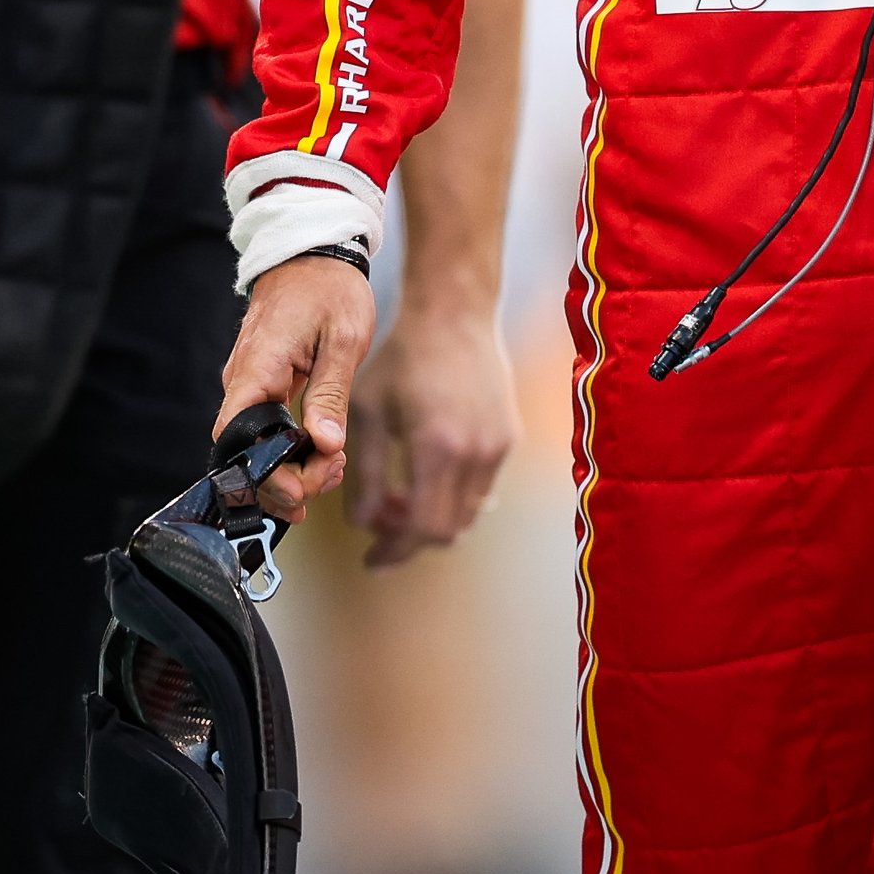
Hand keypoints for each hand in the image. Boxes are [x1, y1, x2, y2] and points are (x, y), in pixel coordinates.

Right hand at [214, 256, 374, 521]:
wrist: (314, 251)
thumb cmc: (329, 288)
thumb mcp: (342, 339)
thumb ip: (330, 394)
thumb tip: (325, 443)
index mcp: (257, 369)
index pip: (235, 438)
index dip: (263, 474)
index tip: (302, 488)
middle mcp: (243, 380)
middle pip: (246, 453)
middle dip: (287, 479)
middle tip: (331, 474)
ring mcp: (249, 383)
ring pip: (257, 445)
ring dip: (292, 467)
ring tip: (333, 465)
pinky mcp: (262, 384)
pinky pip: (266, 428)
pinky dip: (292, 447)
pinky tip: (323, 451)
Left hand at [349, 296, 515, 565]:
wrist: (453, 314)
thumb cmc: (404, 358)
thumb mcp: (368, 412)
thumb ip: (366, 474)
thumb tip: (365, 522)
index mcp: (437, 449)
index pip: (421, 528)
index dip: (394, 552)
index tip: (372, 559)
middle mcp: (476, 454)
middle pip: (447, 530)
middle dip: (411, 539)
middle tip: (382, 527)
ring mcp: (498, 447)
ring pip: (468, 514)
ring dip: (434, 520)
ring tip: (402, 499)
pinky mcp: (508, 438)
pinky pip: (482, 488)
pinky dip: (454, 498)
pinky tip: (428, 476)